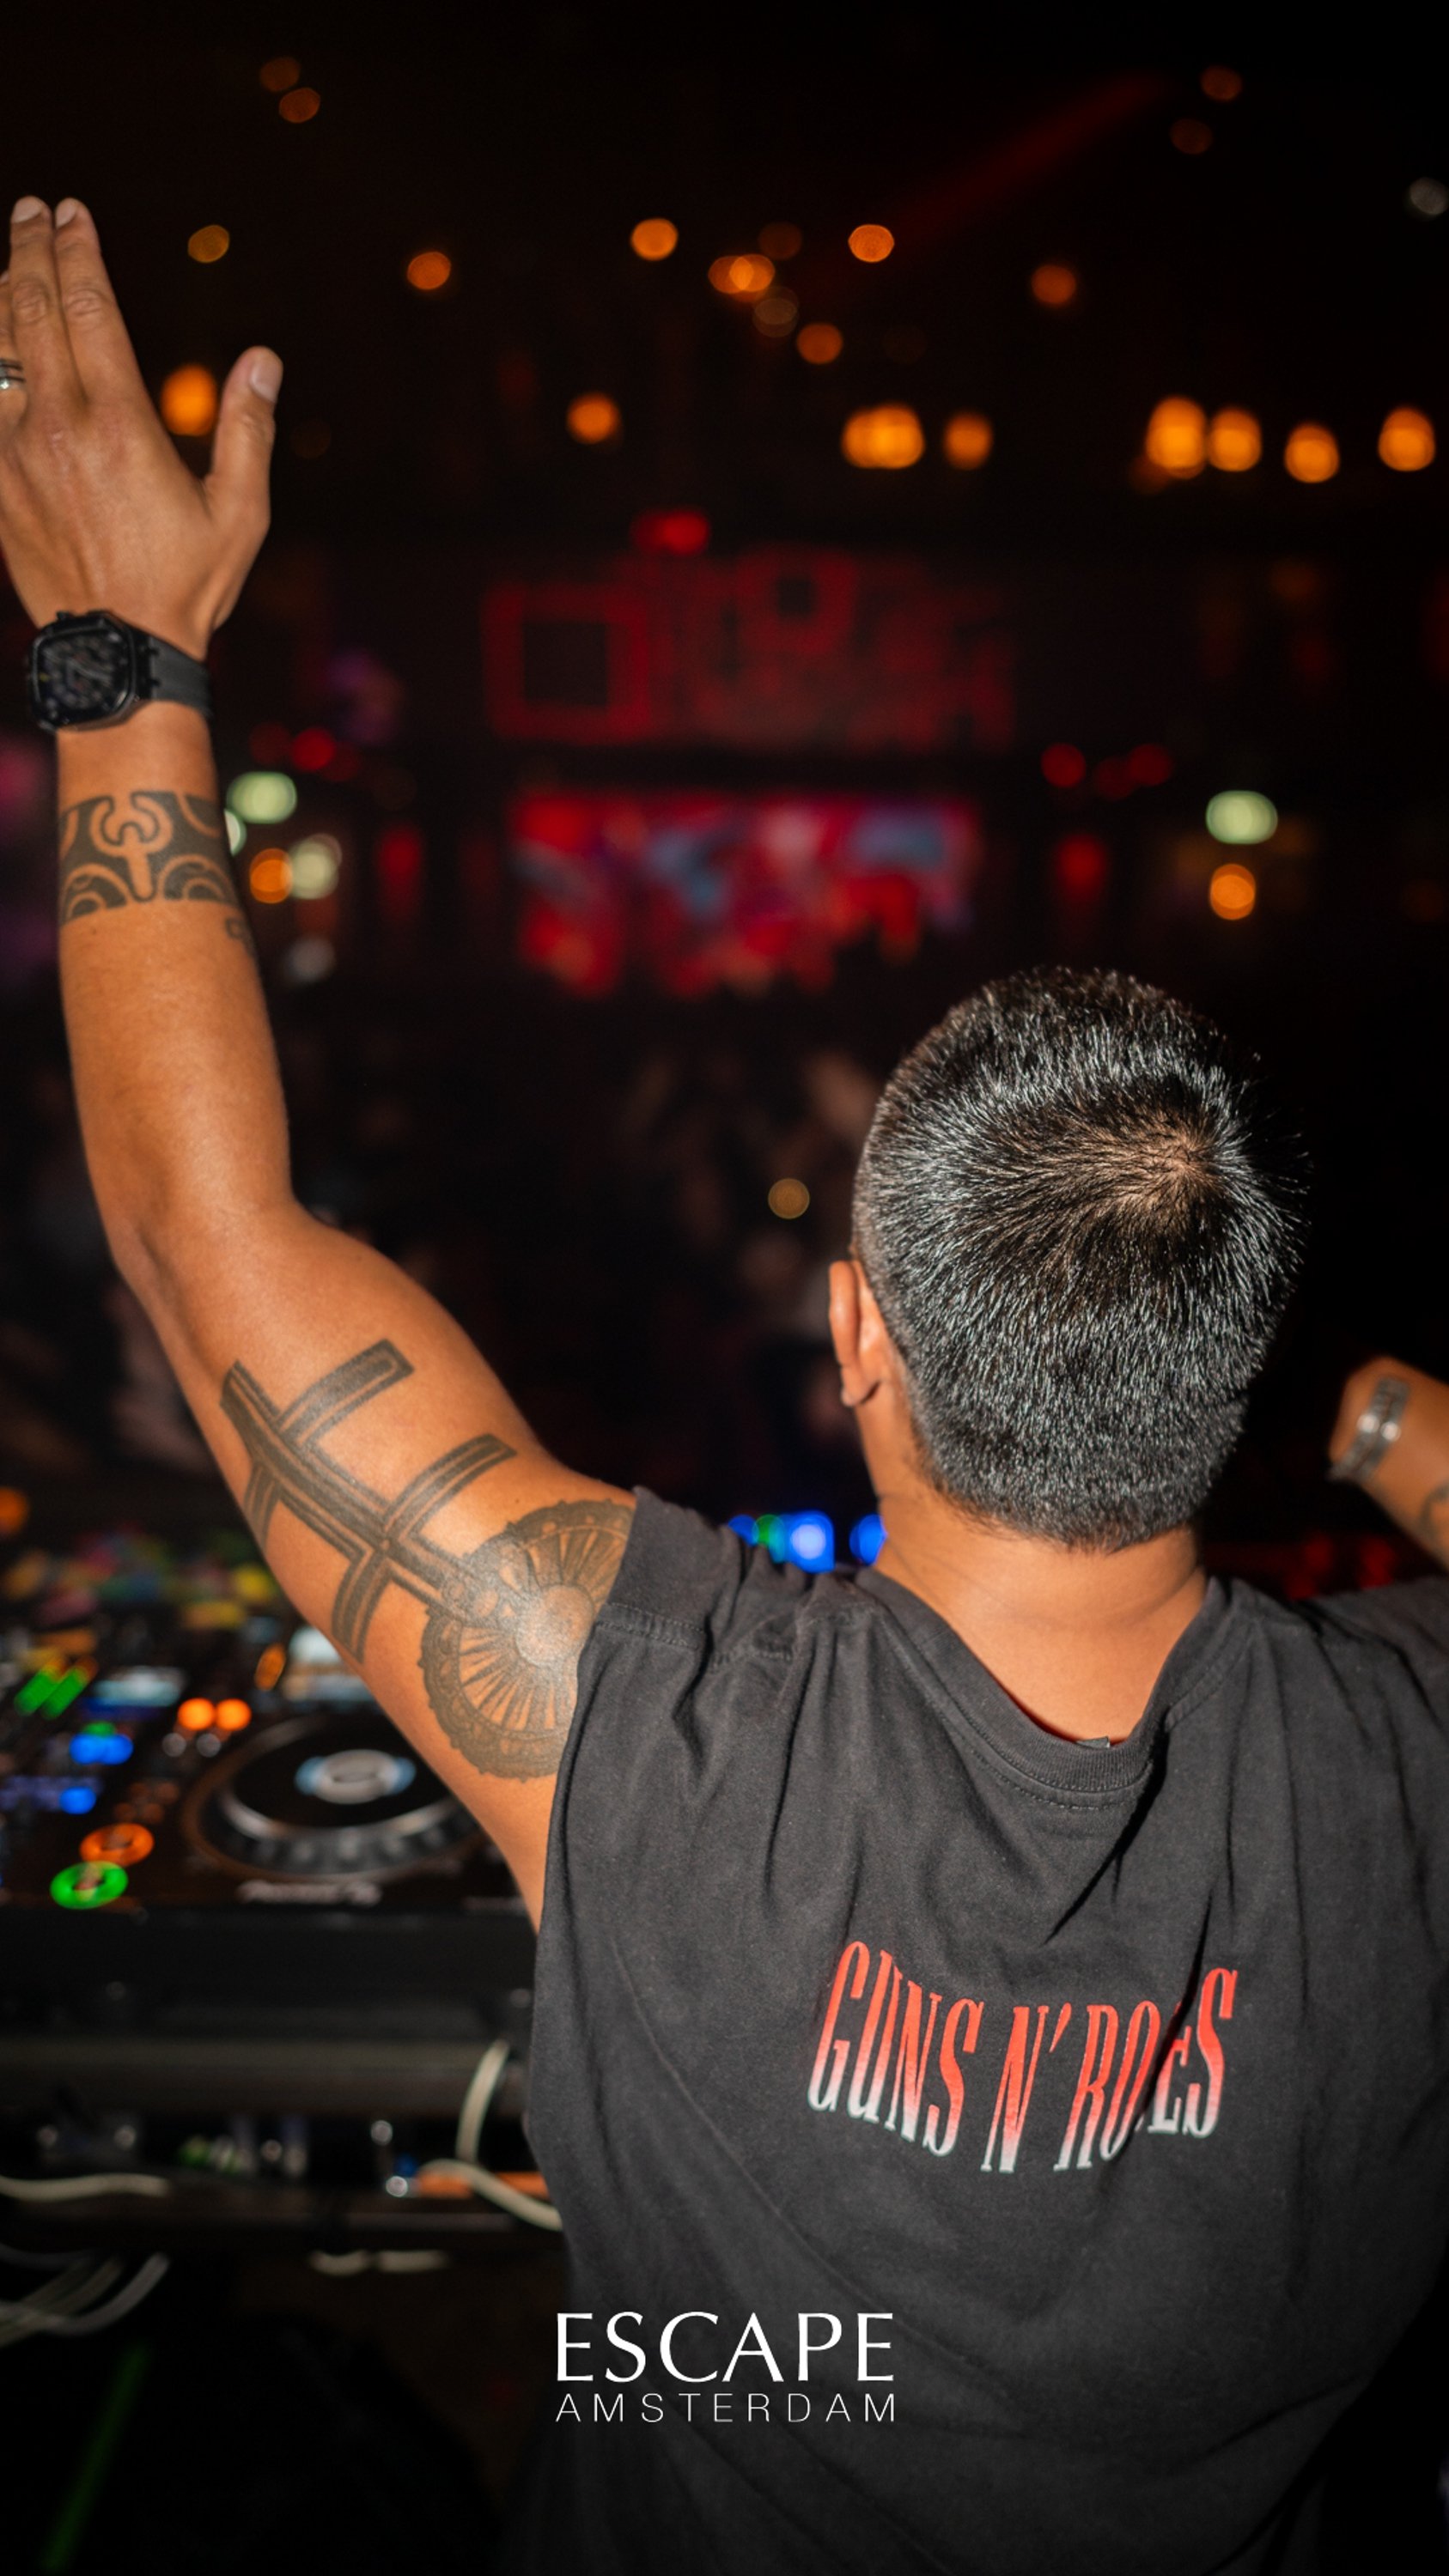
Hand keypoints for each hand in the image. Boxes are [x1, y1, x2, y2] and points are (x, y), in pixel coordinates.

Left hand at [0, 196, 281, 659]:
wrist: (116, 654)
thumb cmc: (186, 587)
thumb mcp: (239, 514)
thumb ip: (247, 431)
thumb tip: (263, 361)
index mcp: (120, 422)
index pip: (89, 306)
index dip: (78, 250)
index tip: (73, 212)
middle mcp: (58, 424)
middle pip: (29, 308)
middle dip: (29, 249)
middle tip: (33, 212)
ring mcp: (14, 452)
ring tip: (7, 260)